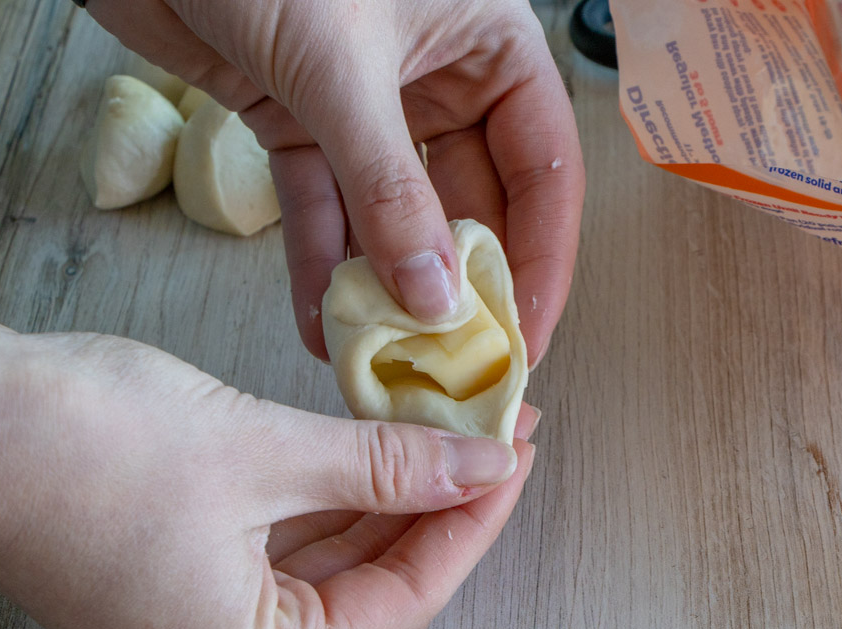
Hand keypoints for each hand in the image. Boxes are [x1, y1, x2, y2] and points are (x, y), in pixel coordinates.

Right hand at [0, 313, 535, 628]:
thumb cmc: (76, 440)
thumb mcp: (259, 451)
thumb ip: (384, 465)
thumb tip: (483, 467)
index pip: (399, 603)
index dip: (470, 527)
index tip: (518, 460)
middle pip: (364, 586)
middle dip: (435, 507)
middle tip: (497, 438)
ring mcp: (187, 623)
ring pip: (322, 562)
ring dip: (386, 496)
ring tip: (453, 433)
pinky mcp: (167, 576)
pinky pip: (275, 544)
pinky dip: (329, 495)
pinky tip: (381, 444)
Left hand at [86, 0, 584, 361]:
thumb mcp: (341, 68)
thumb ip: (388, 188)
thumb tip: (434, 297)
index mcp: (489, 47)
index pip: (543, 170)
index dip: (541, 260)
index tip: (524, 335)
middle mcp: (440, 79)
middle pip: (472, 205)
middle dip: (458, 287)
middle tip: (455, 367)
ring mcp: (368, 106)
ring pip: (393, 218)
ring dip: (386, 289)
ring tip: (384, 360)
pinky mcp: (299, 121)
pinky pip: (322, 208)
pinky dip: (319, 264)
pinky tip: (320, 325)